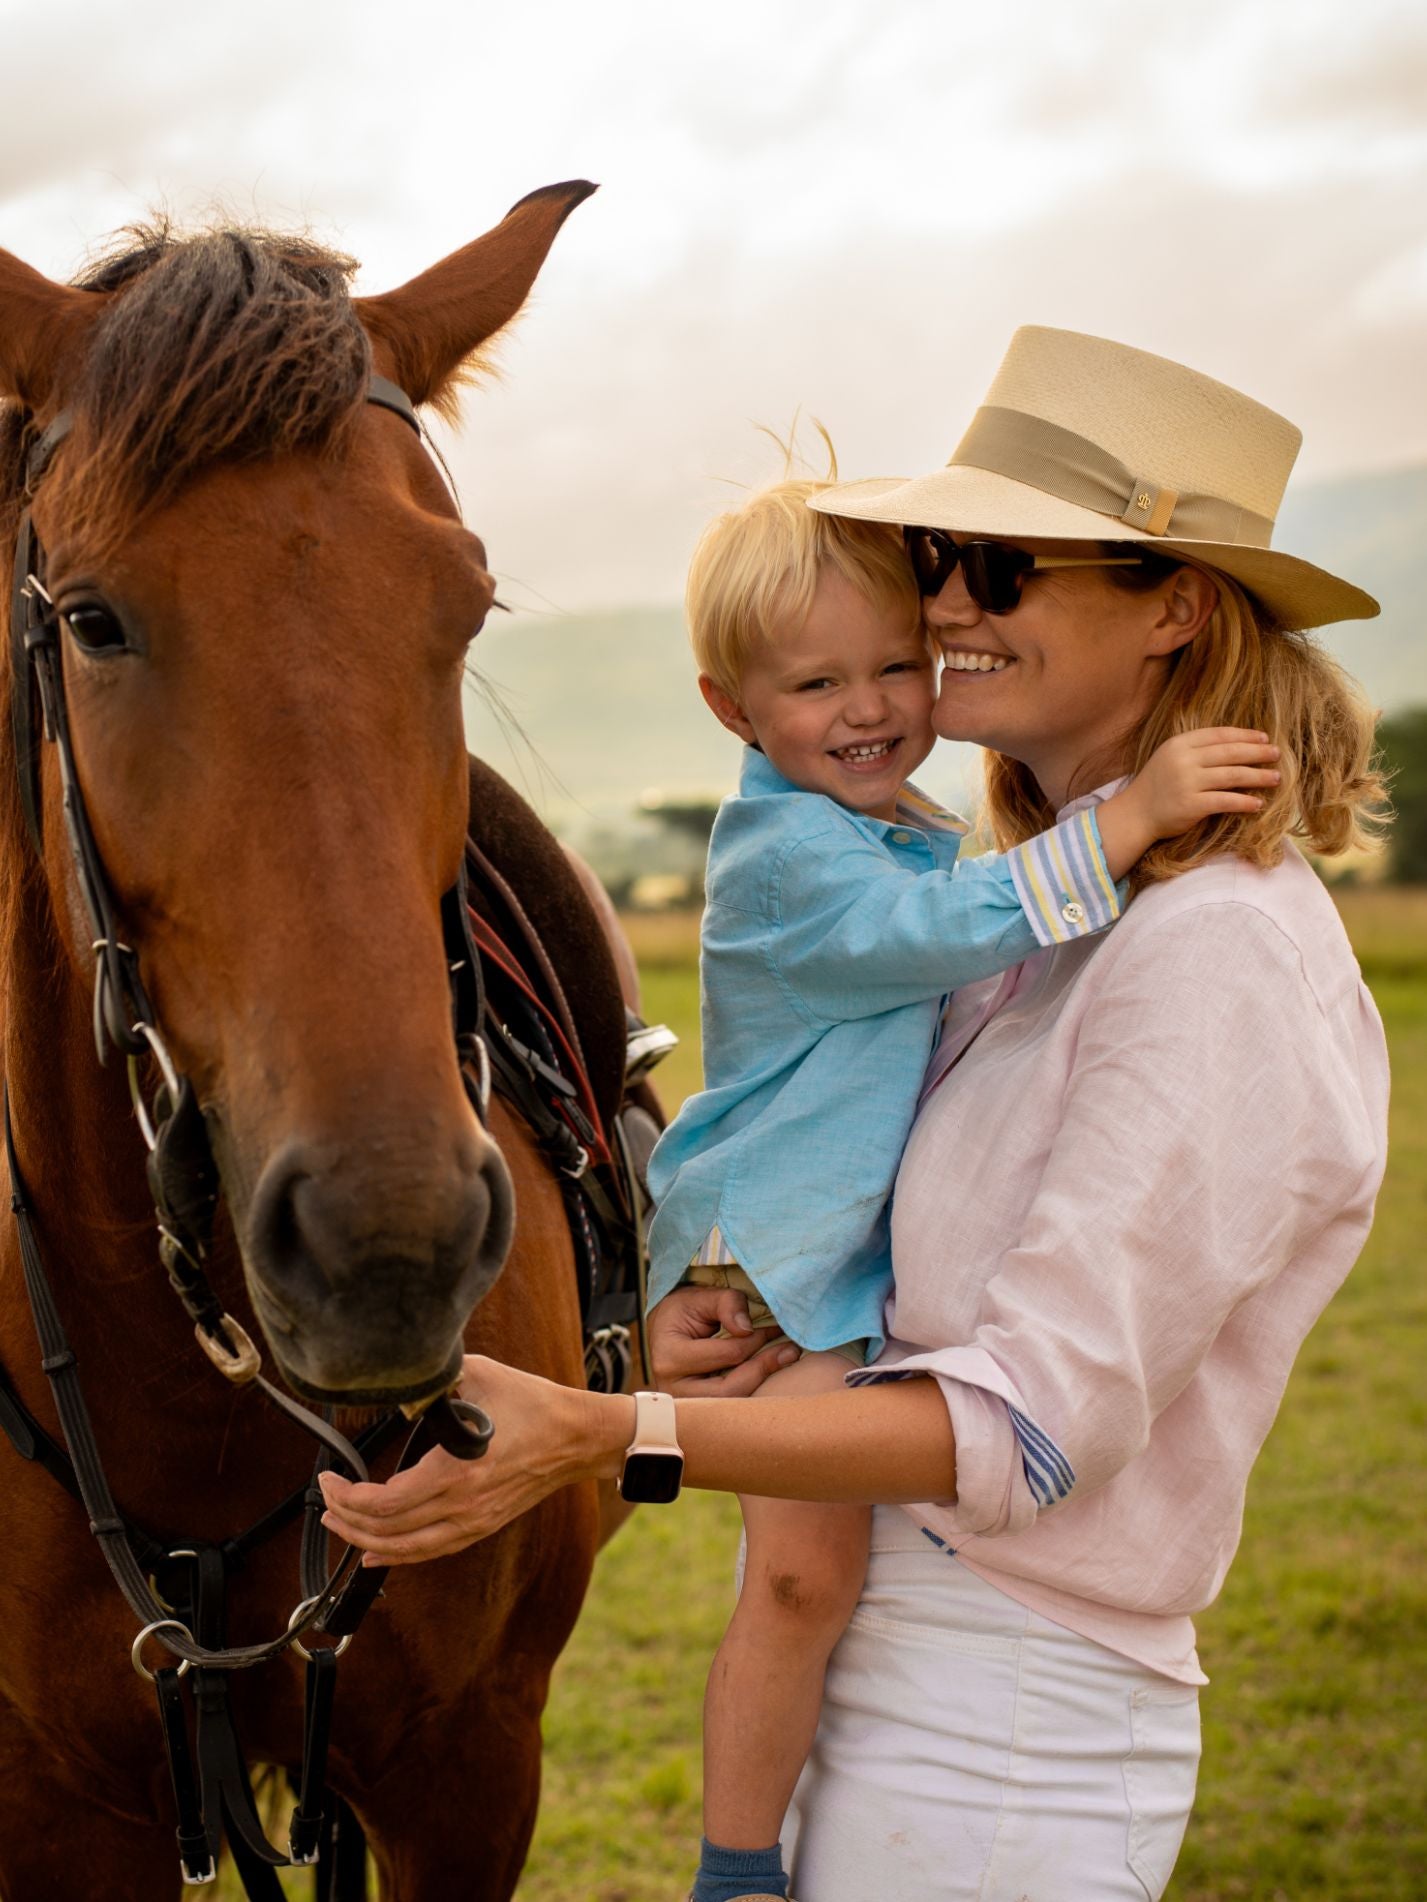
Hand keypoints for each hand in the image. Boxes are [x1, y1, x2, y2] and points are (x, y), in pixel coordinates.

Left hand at [317, 1355, 623, 1564]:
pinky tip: (375, 1552)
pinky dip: (396, 1555)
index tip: (329, 1478)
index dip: (348, 1496)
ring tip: (338, 1524)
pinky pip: (430, 1551)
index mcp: (458, 1471)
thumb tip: (400, 1385)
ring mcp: (473, 1521)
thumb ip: (436, 1380)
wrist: (576, 1437)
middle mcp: (463, 1505)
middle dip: (346, 1517)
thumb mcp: (480, 1375)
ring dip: (364, 1540)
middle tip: (326, 1498)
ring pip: (405, 1549)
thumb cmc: (533, 1404)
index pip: (386, 1502)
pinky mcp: (481, 1525)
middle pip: (387, 1530)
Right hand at [649, 1285, 800, 1396]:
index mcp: (670, 1356)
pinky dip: (751, 1392)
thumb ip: (727, 1304)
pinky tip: (767, 1373)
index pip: (726, 1354)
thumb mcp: (702, 1297)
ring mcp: (683, 1404)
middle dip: (763, 1369)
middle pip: (728, 1390)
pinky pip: (728, 1409)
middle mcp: (673, 1387)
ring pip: (730, 1405)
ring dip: (760, 1384)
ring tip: (784, 1360)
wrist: (664, 1330)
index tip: (776, 1327)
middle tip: (790, 1351)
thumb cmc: (684, 1311)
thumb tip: (748, 1329)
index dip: (756, 1340)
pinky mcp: (696, 1411)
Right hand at [1097, 728, 1280, 876]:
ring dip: (1257, 777)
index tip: (1264, 739)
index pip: (1219, 735)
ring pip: (1232, 775)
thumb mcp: (1171, 757)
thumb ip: (1197, 749)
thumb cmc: (1157, 785)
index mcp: (1180, 744)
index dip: (1245, 735)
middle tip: (1277, 754)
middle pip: (1229, 753)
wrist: (1135, 814)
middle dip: (1257, 753)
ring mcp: (1187, 782)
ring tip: (1275, 778)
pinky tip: (1258, 803)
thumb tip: (1236, 745)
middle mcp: (1184, 760)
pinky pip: (1225, 801)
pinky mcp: (1191, 805)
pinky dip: (1244, 802)